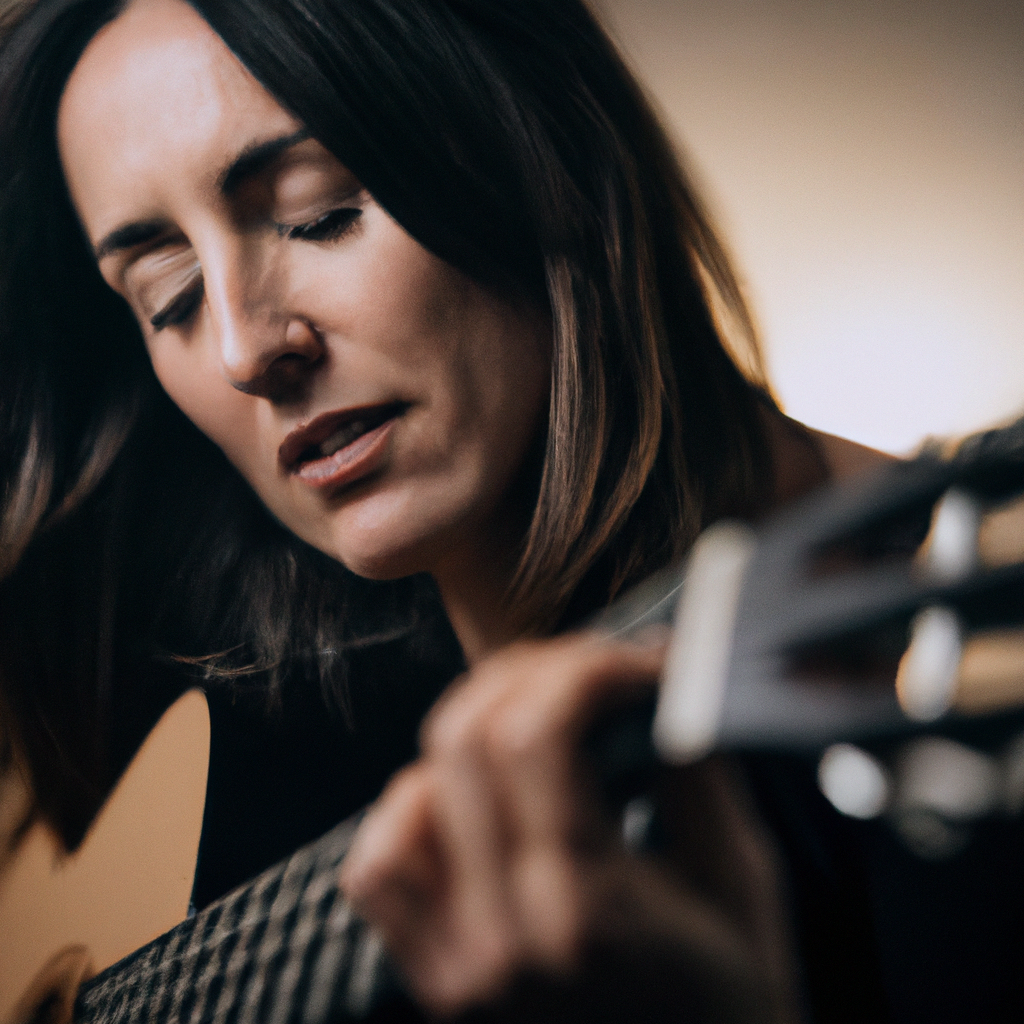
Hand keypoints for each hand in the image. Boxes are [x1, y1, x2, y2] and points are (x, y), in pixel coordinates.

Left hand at [339, 634, 800, 1021]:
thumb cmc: (734, 1001)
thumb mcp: (742, 879)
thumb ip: (693, 766)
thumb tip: (659, 669)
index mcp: (585, 913)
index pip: (535, 737)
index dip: (582, 670)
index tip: (632, 662)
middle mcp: (500, 939)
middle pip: (463, 743)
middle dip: (527, 675)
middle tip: (586, 673)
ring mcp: (456, 965)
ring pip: (408, 795)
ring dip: (472, 735)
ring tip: (537, 729)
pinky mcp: (437, 978)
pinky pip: (380, 868)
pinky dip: (415, 811)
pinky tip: (474, 803)